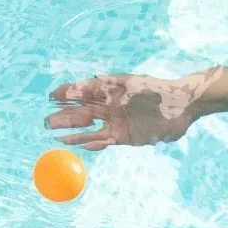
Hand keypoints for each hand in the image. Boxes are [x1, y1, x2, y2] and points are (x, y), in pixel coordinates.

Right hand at [45, 74, 202, 149]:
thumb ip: (107, 84)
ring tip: (56, 136)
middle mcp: (111, 108)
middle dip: (64, 116)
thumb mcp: (130, 83)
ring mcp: (118, 123)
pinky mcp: (127, 138)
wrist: (182, 105)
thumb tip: (82, 83)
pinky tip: (80, 144)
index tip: (51, 97)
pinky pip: (105, 142)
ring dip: (74, 132)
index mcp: (110, 91)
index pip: (83, 93)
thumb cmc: (156, 89)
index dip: (67, 95)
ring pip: (90, 129)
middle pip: (83, 113)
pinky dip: (93, 143)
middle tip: (46, 121)